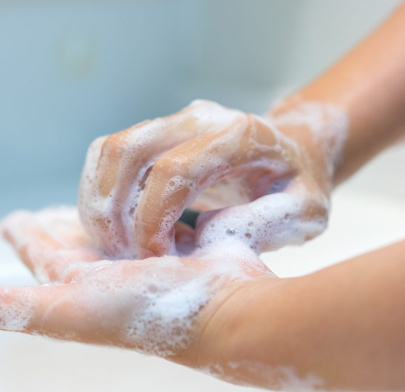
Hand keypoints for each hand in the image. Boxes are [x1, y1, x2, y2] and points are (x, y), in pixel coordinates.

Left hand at [0, 207, 273, 364]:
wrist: (227, 312)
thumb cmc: (149, 314)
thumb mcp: (68, 307)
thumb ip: (9, 307)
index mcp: (78, 282)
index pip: (41, 252)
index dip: (24, 235)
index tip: (10, 218)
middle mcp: (110, 272)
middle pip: (76, 240)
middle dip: (60, 223)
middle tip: (47, 208)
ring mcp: (147, 258)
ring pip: (116, 226)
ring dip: (104, 211)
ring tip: (96, 198)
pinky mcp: (182, 242)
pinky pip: (156, 217)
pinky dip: (148, 205)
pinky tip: (149, 198)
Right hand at [78, 99, 346, 258]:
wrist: (291, 151)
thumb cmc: (299, 185)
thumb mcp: (307, 212)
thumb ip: (269, 222)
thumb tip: (210, 235)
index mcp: (239, 135)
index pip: (173, 170)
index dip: (153, 220)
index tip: (158, 260)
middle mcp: (199, 118)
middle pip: (127, 151)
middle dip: (112, 211)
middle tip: (123, 255)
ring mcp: (172, 122)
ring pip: (108, 150)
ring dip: (98, 202)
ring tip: (113, 244)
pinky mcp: (155, 134)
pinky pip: (107, 156)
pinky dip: (98, 193)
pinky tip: (114, 226)